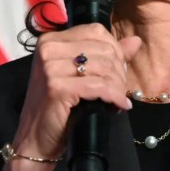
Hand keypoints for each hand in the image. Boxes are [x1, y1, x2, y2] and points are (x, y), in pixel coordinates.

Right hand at [12, 24, 142, 159]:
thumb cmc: (57, 109)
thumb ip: (107, 57)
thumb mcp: (81, 77)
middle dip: (119, 71)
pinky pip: (98, 86)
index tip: (119, 71)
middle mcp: (48, 48)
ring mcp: (50, 66)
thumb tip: (135, 41)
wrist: (34, 140)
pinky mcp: (56, 87)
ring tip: (118, 99)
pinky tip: (118, 105)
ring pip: (103, 67)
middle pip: (103, 48)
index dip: (115, 50)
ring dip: (118, 86)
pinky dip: (113, 96)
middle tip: (120, 90)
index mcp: (51, 40)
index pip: (96, 31)